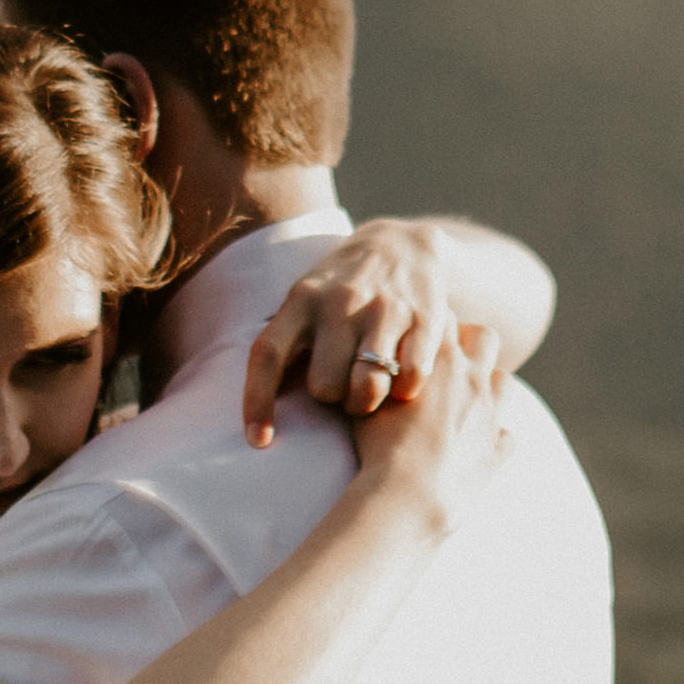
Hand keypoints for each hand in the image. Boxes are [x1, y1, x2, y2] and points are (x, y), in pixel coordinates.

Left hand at [246, 216, 483, 446]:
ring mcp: (384, 309)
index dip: (259, 402)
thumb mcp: (305, 298)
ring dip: (366, 400)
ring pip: (367, 387)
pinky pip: (411, 377)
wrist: (402, 243)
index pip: (269, 355)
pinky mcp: (424, 318)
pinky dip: (405, 390)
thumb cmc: (341, 288)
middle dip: (332, 398)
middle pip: (324, 386)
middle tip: (343, 387)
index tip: (260, 441)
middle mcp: (340, 302)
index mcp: (302, 299)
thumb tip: (259, 405)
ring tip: (369, 390)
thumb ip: (286, 341)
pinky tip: (403, 383)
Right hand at [350, 322, 516, 522]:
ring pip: (504, 380)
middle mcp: (472, 378)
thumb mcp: (369, 402)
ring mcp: (490, 413)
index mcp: (441, 358)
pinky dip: (493, 437)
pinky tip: (473, 444)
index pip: (442, 317)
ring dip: (488, 384)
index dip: (429, 322)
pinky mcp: (496, 449)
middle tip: (446, 359)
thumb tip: (364, 367)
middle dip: (469, 341)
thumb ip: (376, 378)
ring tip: (463, 398)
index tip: (416, 332)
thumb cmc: (380, 447)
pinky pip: (506, 436)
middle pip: (483, 336)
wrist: (408, 497)